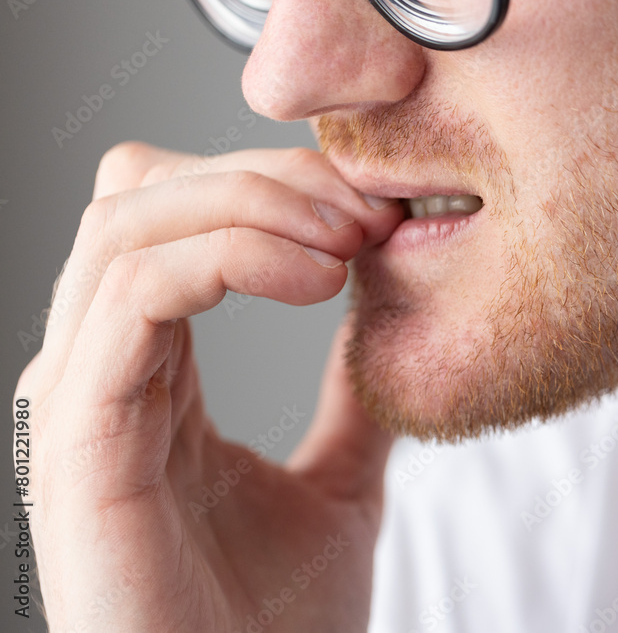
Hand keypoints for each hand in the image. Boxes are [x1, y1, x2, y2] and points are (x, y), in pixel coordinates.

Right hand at [14, 143, 403, 631]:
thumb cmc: (280, 623)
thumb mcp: (341, 480)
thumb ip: (352, 402)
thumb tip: (388, 328)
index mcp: (151, 375)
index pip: (175, 216)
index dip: (270, 185)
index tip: (373, 207)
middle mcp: (102, 371)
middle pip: (145, 194)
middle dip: (264, 178)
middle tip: (366, 211)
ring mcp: (81, 400)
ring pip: (130, 225)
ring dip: (252, 206)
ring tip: (349, 243)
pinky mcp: (80, 439)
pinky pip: (132, 294)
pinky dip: (226, 257)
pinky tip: (315, 282)